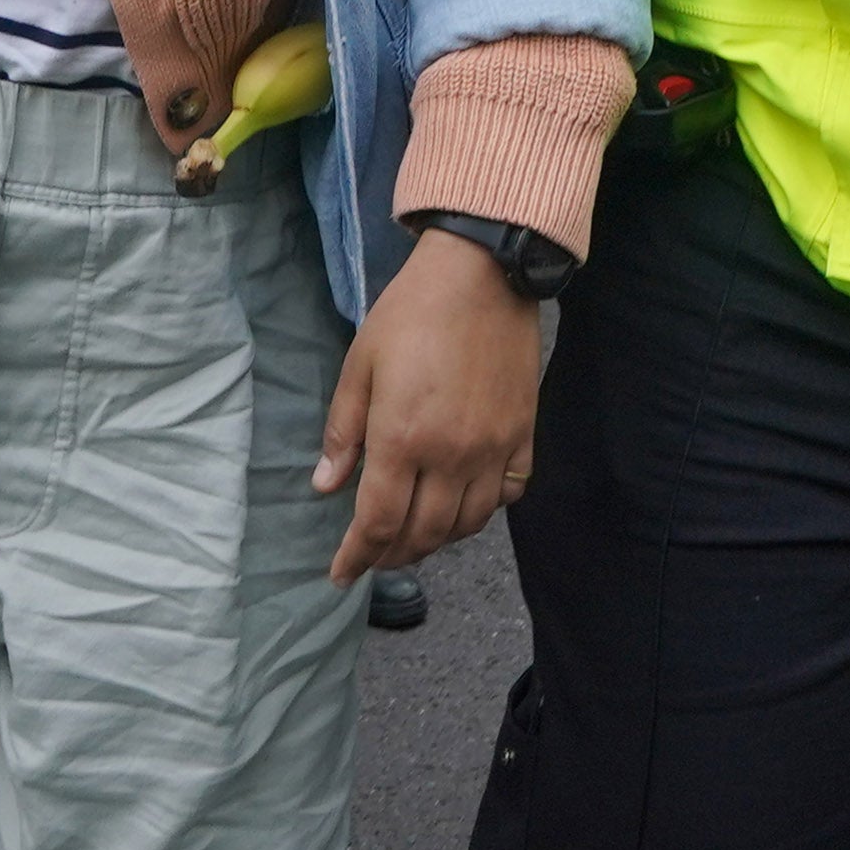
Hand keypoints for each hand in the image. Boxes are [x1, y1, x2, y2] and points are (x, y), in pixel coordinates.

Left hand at [314, 228, 544, 582]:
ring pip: (466, 524)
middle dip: (393, 554)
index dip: (357, 557)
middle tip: (374, 556)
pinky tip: (462, 502)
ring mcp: (492, 449)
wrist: (483, 274)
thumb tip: (326, 486)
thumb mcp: (360, 365)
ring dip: (436, 539)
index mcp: (402, 438)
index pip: (377, 522)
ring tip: (414, 535)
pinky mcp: (523, 435)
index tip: (341, 575)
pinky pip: (507, 494)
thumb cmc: (411, 313)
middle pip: (423, 533)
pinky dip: (482, 511)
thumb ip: (343, 432)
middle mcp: (451, 455)